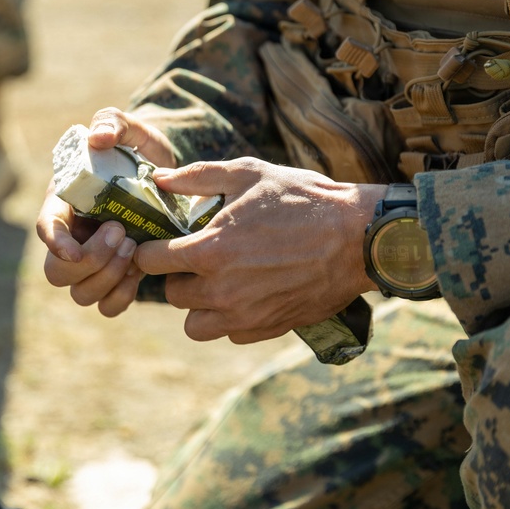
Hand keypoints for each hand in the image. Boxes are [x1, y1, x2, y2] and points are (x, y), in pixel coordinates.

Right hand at [35, 108, 176, 316]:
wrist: (166, 176)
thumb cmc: (138, 150)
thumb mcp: (129, 129)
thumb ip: (112, 123)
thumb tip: (98, 137)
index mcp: (64, 202)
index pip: (45, 228)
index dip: (54, 243)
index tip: (74, 250)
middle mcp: (71, 237)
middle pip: (57, 273)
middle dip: (89, 261)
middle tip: (122, 233)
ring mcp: (91, 263)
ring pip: (81, 294)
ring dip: (107, 278)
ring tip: (134, 249)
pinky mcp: (114, 279)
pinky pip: (107, 306)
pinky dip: (121, 296)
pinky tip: (139, 272)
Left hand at [133, 158, 384, 343]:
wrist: (360, 238)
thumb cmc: (304, 200)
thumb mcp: (249, 174)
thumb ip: (197, 177)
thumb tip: (159, 179)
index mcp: (209, 250)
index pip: (150, 260)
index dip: (151, 248)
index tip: (161, 242)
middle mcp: (221, 290)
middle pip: (171, 294)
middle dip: (178, 274)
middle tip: (198, 256)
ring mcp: (244, 315)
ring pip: (194, 325)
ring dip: (200, 305)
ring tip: (219, 281)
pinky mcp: (268, 329)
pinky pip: (230, 334)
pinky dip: (232, 319)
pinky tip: (249, 293)